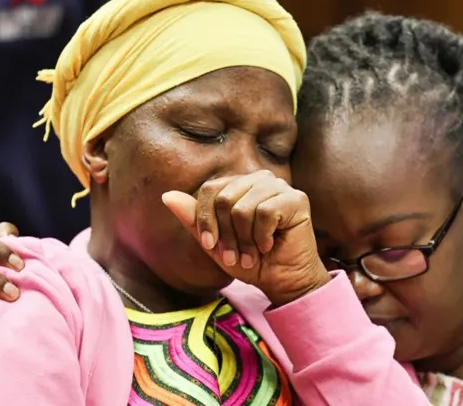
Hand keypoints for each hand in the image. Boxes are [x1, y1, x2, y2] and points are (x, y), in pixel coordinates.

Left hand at [162, 170, 329, 305]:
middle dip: (226, 235)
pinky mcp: (296, 199)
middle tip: (235, 255)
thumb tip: (166, 196)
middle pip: (225, 198)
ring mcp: (279, 187)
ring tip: (252, 253)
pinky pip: (265, 212)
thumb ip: (194, 219)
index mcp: (239, 184)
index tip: (209, 246)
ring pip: (243, 208)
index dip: (205, 220)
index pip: (210, 190)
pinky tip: (269, 245)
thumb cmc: (250, 261)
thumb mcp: (214, 242)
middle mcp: (259, 179)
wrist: (282, 281)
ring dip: (244, 240)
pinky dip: (261, 237)